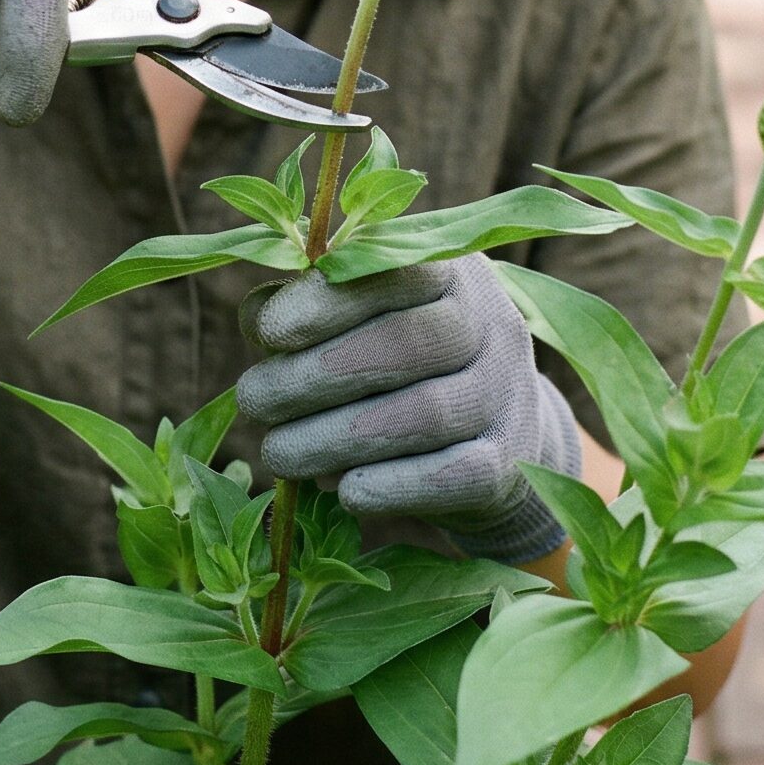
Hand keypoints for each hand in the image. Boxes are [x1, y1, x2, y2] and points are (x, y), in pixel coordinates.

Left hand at [235, 254, 582, 563]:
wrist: (494, 433)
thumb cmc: (399, 361)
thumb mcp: (359, 318)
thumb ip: (308, 307)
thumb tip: (259, 317)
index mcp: (450, 271)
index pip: (395, 271)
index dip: (328, 301)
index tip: (269, 333)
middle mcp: (491, 323)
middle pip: (409, 344)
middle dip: (317, 376)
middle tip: (254, 401)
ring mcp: (507, 394)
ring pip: (427, 413)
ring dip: (337, 438)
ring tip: (277, 453)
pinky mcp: (509, 462)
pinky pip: (455, 475)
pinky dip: (395, 486)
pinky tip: (344, 493)